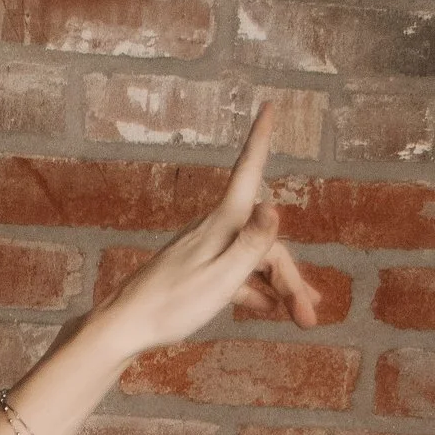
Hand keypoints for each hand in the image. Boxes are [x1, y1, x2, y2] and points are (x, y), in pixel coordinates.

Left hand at [89, 105, 321, 362]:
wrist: (123, 328)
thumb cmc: (171, 306)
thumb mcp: (221, 278)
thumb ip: (251, 244)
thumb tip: (274, 206)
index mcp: (222, 224)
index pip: (248, 172)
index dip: (260, 139)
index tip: (268, 107)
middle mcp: (215, 230)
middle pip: (266, 242)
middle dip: (292, 277)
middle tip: (310, 317)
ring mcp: (206, 250)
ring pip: (254, 261)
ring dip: (280, 289)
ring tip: (303, 320)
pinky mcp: (198, 270)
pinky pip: (236, 274)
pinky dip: (256, 290)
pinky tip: (270, 309)